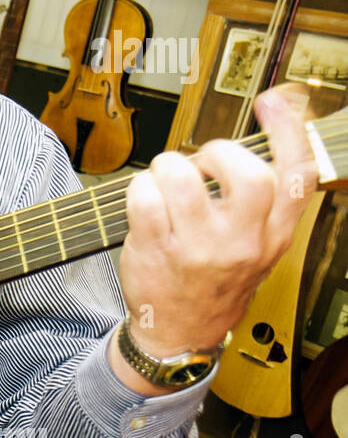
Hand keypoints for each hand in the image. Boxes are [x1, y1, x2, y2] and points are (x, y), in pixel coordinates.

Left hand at [117, 85, 319, 367]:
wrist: (178, 336)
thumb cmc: (212, 283)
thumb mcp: (256, 249)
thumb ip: (260, 204)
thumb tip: (250, 146)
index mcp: (274, 236)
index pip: (298, 177)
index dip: (291, 131)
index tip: (278, 100)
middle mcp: (243, 242)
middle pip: (248, 174)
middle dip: (218, 152)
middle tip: (201, 164)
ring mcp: (200, 248)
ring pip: (183, 176)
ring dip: (167, 166)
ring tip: (166, 181)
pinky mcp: (158, 250)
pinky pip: (144, 196)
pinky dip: (138, 188)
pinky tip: (143, 201)